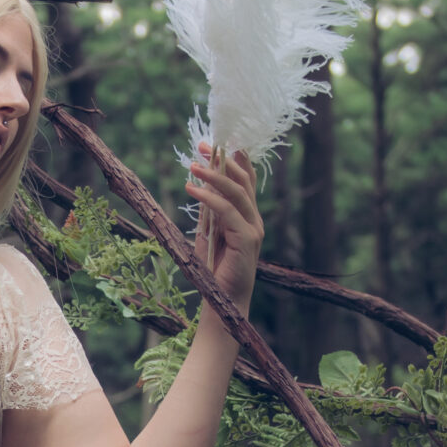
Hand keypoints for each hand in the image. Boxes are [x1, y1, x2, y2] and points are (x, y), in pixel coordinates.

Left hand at [187, 141, 263, 308]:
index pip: (246, 182)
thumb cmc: (214, 271)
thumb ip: (209, 213)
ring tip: (192, 166)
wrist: (222, 303)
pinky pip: (228, 212)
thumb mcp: (209, 234)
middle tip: (202, 146)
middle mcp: (254, 220)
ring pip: (237, 193)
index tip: (213, 144)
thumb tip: (199, 186)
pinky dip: (210, 199)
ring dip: (213, 176)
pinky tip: (193, 190)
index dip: (233, 160)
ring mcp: (253, 230)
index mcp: (247, 217)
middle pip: (243, 182)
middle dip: (222, 161)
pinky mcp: (247, 240)